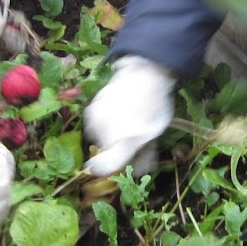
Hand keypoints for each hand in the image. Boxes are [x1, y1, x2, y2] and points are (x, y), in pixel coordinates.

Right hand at [83, 56, 174, 175]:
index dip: (106, 170)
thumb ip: (144, 155)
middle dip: (112, 150)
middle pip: (102, 152)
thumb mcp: (155, 133)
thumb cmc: (155, 106)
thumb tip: (137, 170)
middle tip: (127, 138)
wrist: (145, 75)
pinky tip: (115, 114)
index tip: (113, 165)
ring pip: (96, 138)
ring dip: (106, 137)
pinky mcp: (91, 109)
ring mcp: (96, 119)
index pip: (102, 167)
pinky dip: (101, 124)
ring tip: (121, 124)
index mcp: (123, 141)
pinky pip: (93, 124)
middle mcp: (105, 132)